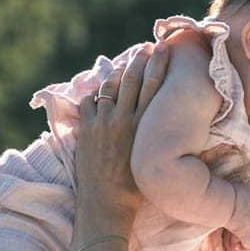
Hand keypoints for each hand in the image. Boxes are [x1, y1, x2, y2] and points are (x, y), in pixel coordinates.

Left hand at [74, 45, 167, 226]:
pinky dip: (94, 96)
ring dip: (118, 74)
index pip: (153, 85)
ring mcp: (102, 123)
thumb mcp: (152, 156)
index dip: (158, 63)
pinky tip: (99, 95)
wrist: (106, 203)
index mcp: (143, 126)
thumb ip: (154, 134)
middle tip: (147, 47)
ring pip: (110, 87)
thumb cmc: (136, 188)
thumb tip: (163, 121)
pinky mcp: (85, 130)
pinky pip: (88, 102)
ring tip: (125, 67)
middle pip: (133, 79)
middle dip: (140, 59)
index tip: (162, 47)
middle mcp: (123, 120)